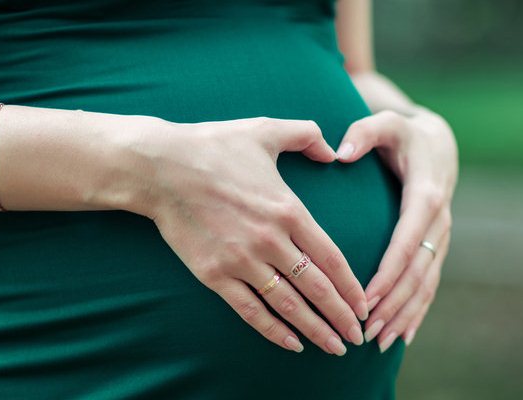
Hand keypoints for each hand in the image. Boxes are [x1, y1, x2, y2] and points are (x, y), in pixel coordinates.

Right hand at [114, 116, 368, 354]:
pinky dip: (273, 331)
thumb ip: (307, 135)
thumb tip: (334, 151)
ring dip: (315, 330)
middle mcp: (269, 240)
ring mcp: (241, 261)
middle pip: (316, 288)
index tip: (364, 305)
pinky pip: (250, 310)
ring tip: (334, 347)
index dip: (352, 287)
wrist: (159, 167)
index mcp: (288, 210)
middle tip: (358, 337)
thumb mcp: (266, 129)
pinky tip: (292, 344)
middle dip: (341, 317)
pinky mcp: (214, 274)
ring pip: (288, 306)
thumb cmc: (214, 145)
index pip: (331, 258)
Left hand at [335, 108, 457, 351]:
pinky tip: (402, 336)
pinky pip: (429, 285)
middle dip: (393, 304)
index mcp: (425, 196)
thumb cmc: (403, 134)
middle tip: (366, 329)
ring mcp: (441, 239)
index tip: (366, 298)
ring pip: (426, 284)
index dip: (388, 272)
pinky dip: (417, 312)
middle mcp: (439, 222)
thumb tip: (341, 152)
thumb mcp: (387, 124)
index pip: (407, 241)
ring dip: (404, 315)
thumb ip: (364, 132)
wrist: (438, 144)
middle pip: (417, 272)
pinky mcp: (437, 249)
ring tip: (380, 341)